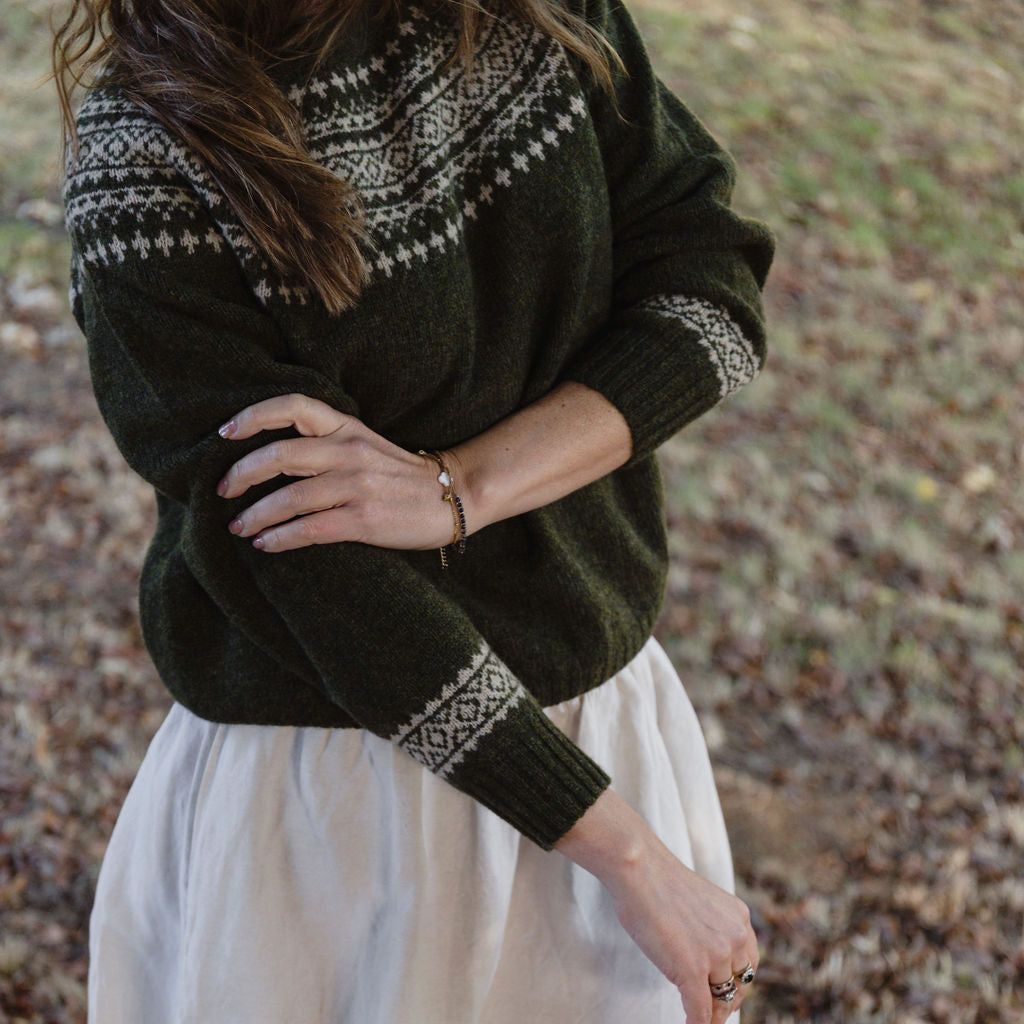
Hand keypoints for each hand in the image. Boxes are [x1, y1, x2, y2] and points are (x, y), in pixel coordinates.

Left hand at [215, 394, 454, 552]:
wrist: (454, 496)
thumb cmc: (403, 475)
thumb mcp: (365, 444)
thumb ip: (326, 444)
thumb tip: (272, 459)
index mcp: (347, 427)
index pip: (293, 406)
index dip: (253, 416)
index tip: (224, 433)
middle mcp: (349, 450)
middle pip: (280, 453)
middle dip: (241, 473)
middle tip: (222, 490)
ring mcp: (357, 485)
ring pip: (290, 496)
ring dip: (255, 514)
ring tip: (237, 526)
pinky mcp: (364, 519)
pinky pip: (310, 528)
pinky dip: (280, 537)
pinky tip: (265, 544)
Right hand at [607, 843, 756, 1022]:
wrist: (639, 869)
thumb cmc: (656, 880)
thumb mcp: (701, 901)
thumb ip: (710, 926)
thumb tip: (701, 951)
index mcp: (738, 918)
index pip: (749, 963)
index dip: (738, 983)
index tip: (726, 992)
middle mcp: (734, 936)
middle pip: (740, 986)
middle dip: (726, 1002)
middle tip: (713, 1011)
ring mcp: (715, 955)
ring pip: (720, 1001)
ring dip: (710, 1015)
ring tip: (699, 1019)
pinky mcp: (692, 970)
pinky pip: (699, 1011)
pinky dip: (696, 1023)